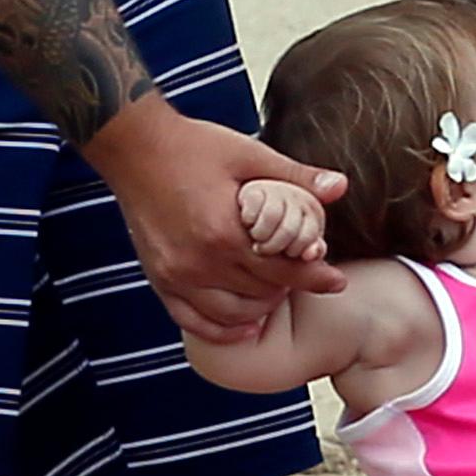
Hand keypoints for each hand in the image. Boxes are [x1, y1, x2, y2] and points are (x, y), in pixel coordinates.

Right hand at [93, 101, 342, 346]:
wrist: (135, 146)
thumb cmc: (193, 146)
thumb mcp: (248, 154)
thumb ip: (296, 176)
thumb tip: (340, 187)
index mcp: (225, 232)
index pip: (282, 269)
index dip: (314, 277)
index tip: (336, 281)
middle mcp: (200, 262)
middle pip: (260, 294)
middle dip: (287, 286)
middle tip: (300, 273)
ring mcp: (176, 275)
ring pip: (231, 314)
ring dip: (259, 308)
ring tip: (274, 292)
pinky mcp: (159, 278)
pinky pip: (192, 321)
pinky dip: (220, 329)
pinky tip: (243, 326)